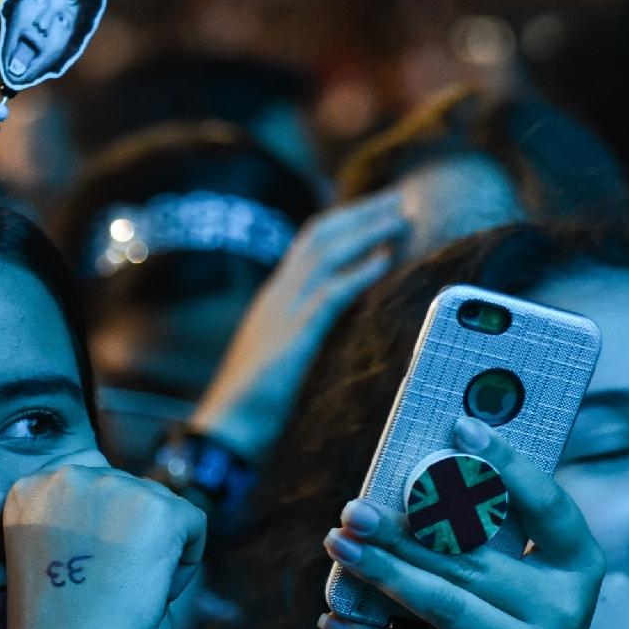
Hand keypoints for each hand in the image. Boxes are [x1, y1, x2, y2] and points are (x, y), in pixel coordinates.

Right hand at [3, 452, 206, 628]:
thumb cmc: (55, 626)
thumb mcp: (49, 554)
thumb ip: (75, 517)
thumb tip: (127, 507)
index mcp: (31, 487)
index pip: (93, 488)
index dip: (100, 534)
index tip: (89, 573)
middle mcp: (69, 476)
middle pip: (129, 495)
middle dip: (131, 540)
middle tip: (108, 589)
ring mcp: (116, 487)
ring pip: (163, 510)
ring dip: (158, 552)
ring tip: (124, 594)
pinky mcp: (160, 510)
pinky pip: (194, 525)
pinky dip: (185, 565)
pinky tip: (153, 593)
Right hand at [188, 191, 406, 460]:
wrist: (229, 428)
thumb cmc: (257, 403)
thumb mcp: (286, 357)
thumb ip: (308, 336)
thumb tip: (339, 331)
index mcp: (275, 298)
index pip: (310, 244)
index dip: (344, 223)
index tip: (377, 211)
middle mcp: (278, 294)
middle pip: (320, 236)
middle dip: (360, 213)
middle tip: (397, 199)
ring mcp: (284, 310)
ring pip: (328, 253)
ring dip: (367, 231)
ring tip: (400, 218)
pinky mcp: (295, 334)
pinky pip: (332, 292)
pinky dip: (360, 271)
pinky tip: (385, 259)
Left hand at [317, 417, 604, 628]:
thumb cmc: (524, 620)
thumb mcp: (535, 575)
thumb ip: (498, 530)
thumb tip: (427, 468)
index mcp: (579, 565)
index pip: (548, 505)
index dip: (509, 465)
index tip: (462, 427)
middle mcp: (563, 610)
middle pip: (472, 559)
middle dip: (403, 532)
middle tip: (353, 509)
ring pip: (442, 605)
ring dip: (382, 572)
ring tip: (340, 544)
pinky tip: (335, 619)